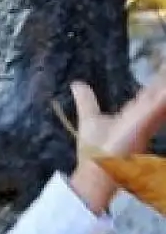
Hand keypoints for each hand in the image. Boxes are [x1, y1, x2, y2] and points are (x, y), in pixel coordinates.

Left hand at [68, 75, 165, 212]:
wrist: (95, 171)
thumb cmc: (94, 151)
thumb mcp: (90, 118)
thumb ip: (86, 101)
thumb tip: (77, 84)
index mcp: (136, 113)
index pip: (153, 92)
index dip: (160, 79)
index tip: (164, 61)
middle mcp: (145, 115)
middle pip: (160, 91)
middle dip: (164, 79)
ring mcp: (146, 118)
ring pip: (162, 95)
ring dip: (164, 83)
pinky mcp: (144, 121)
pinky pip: (160, 103)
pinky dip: (163, 93)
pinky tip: (164, 89)